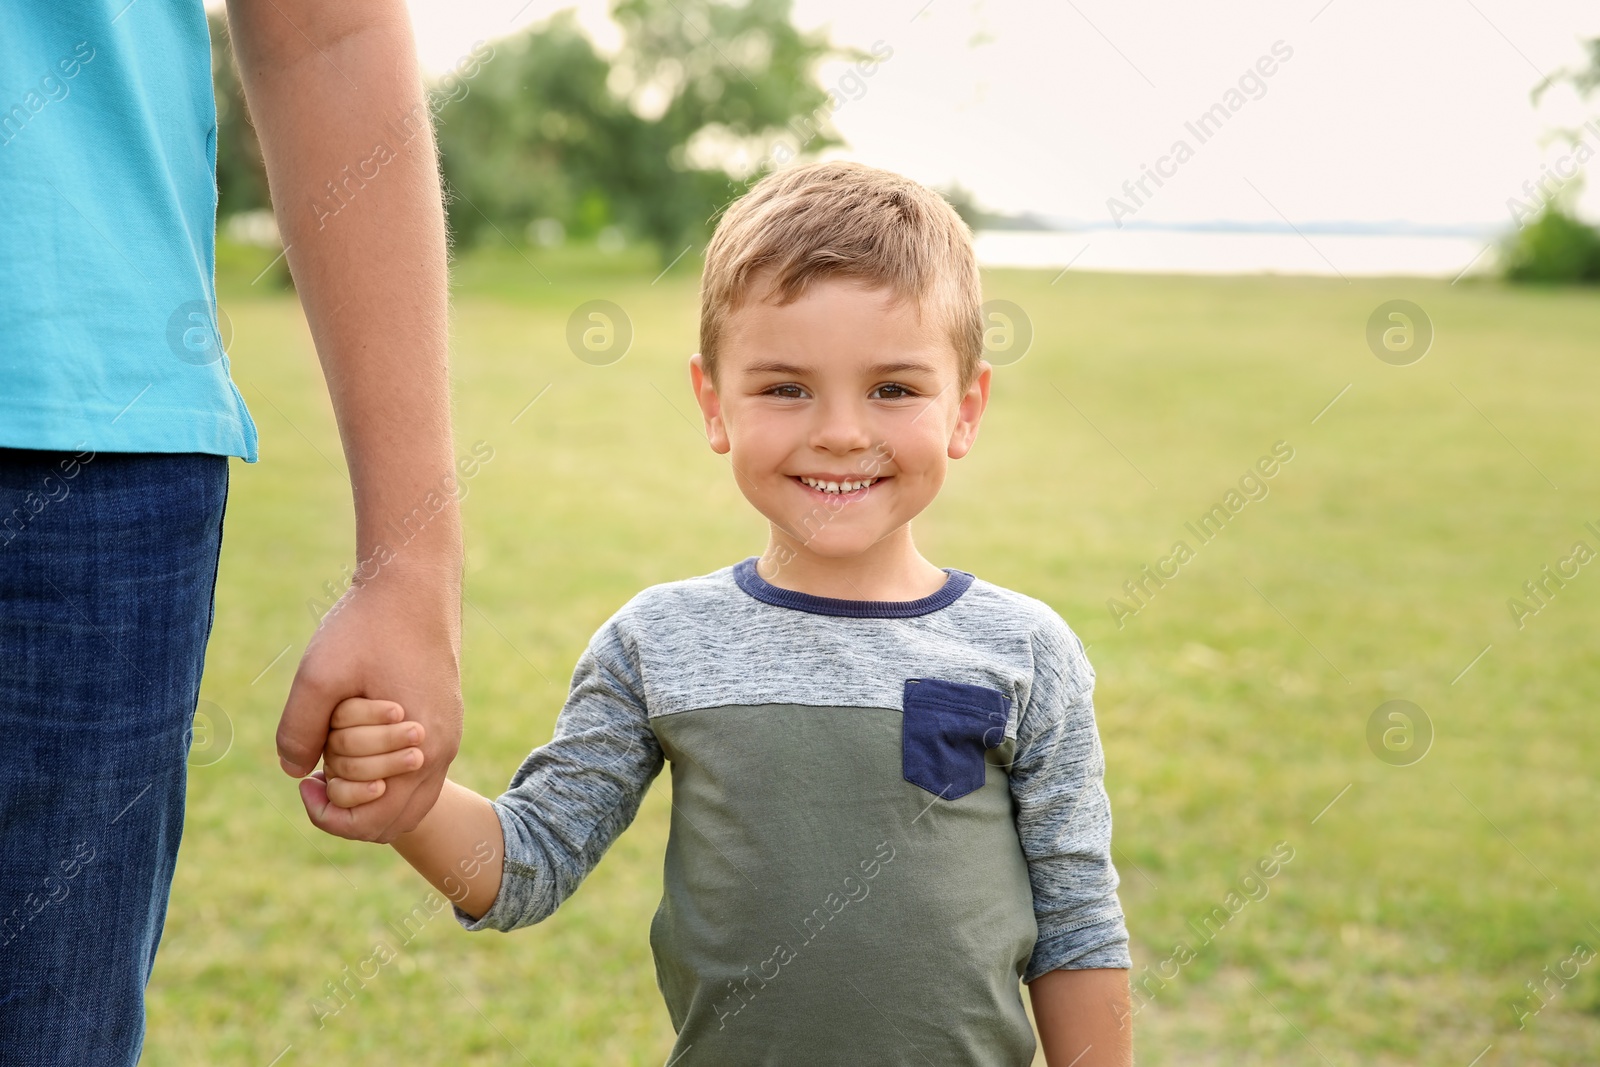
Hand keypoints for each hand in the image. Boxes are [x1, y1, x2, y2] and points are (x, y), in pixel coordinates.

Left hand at [278, 564, 462, 842]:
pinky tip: (353, 738)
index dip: (330, 815)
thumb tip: (297, 773)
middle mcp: (442, 748)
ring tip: (334, 758)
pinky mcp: (443, 719)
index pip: (377, 821)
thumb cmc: (368, 625)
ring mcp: (448, 734)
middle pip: (395, 819)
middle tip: (319, 769)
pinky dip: (382, 769)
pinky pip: (415, 770)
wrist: (414, 582)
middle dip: (348, 804)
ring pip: (408, 798)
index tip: (305, 782)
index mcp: (422, 746)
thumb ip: (299, 731)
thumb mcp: (319, 676)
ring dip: (367, 789)